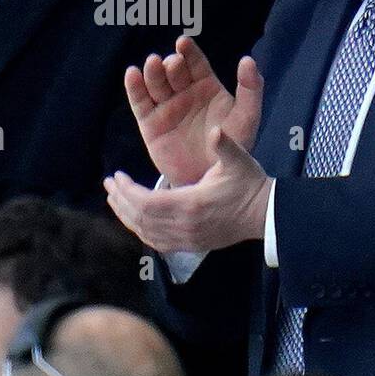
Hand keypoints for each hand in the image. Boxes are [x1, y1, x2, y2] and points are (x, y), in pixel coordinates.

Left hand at [104, 125, 271, 252]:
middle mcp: (186, 227)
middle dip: (120, 201)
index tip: (116, 176)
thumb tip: (216, 130)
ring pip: (146, 233)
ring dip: (127, 216)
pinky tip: (134, 218)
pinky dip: (141, 230)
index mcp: (192, 204)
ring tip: (114, 198)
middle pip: (141, 219)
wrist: (265, 214)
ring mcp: (188, 239)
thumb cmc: (250, 183)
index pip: (147, 203)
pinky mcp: (191, 245)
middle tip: (109, 184)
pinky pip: (157, 242)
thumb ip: (225, 145)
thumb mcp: (239, 160)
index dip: (127, 191)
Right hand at [126, 36, 262, 185]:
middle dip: (171, 64)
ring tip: (153, 63)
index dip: (189, 51)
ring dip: (152, 71)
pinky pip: (140, 102)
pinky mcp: (150, 123)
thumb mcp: (246, 117)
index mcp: (206, 86)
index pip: (195, 62)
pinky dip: (134, 87)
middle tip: (172, 64)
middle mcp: (184, 92)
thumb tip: (248, 60)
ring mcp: (166, 106)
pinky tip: (132, 74)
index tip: (184, 43)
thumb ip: (251, 89)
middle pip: (173, 71)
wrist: (211, 178)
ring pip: (155, 83)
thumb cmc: (232, 145)